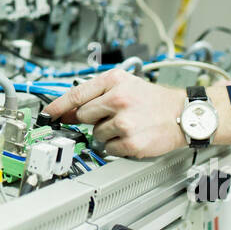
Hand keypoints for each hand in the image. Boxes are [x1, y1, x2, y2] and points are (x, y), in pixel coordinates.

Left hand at [41, 69, 187, 158]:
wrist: (183, 114)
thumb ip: (96, 94)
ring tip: (126, 125)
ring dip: (106, 133)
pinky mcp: (131, 142)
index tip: (47, 114)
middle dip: (92, 118)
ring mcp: (124, 122)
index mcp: (114, 81)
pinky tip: (130, 136)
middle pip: (83, 115)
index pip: (76, 94)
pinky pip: (108, 148)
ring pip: (95, 133)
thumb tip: (68, 111)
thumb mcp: (125, 85)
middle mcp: (118, 99)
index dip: (58, 106)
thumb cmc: (154, 100)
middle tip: (110, 116)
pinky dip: (116, 146)